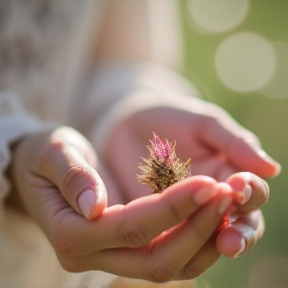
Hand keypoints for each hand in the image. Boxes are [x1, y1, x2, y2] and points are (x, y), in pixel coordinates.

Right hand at [9, 126, 241, 280]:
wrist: (44, 171)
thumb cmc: (46, 158)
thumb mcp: (53, 154)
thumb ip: (72, 177)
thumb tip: (94, 206)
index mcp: (69, 233)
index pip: (130, 226)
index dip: (171, 208)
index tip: (207, 183)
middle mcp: (90, 256)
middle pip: (153, 256)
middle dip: (195, 226)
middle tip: (225, 193)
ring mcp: (108, 258)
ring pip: (165, 265)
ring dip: (201, 238)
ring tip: (226, 202)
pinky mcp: (124, 250)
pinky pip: (166, 256)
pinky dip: (194, 241)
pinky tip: (213, 216)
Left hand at [99, 93, 279, 257]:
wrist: (131, 124)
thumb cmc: (174, 119)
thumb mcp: (205, 124)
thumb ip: (234, 143)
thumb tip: (273, 169)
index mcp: (229, 175)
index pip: (252, 193)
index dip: (251, 193)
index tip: (238, 187)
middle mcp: (212, 199)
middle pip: (238, 224)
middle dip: (240, 233)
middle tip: (231, 240)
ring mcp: (185, 212)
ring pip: (207, 238)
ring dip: (211, 243)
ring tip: (214, 246)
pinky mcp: (158, 219)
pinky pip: (170, 235)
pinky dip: (175, 241)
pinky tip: (171, 243)